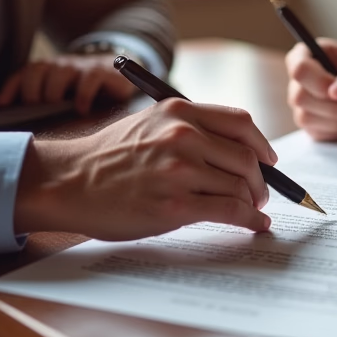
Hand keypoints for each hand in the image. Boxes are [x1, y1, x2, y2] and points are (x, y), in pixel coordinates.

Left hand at [0, 54, 135, 114]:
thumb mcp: (60, 95)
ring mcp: (80, 67)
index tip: (1, 104)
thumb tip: (15, 119)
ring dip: (54, 92)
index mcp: (46, 70)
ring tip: (57, 108)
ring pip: (60, 73)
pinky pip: (89, 79)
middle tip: (36, 108)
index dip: (11, 88)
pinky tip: (82, 110)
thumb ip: (41, 102)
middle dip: (32, 91)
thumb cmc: (81, 91)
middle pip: (37, 70)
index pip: (23, 74)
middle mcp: (60, 65)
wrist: (115, 75)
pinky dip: (83, 96)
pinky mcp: (100, 71)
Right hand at [13, 98, 275, 238]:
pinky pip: (230, 211)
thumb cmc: (108, 157)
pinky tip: (255, 224)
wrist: (68, 181)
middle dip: (261, 180)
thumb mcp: (149, 123)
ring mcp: (179, 171)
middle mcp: (183, 136)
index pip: (241, 123)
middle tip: (261, 193)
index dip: (262, 145)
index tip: (268, 160)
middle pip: (247, 158)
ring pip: (240, 186)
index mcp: (179, 112)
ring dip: (253, 202)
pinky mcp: (175, 205)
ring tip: (253, 210)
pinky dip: (250, 220)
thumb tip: (235, 149)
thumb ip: (188, 128)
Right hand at [285, 38, 336, 140]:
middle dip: (333, 108)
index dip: (317, 82)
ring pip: (306, 118)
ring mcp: (304, 103)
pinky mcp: (312, 124)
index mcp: (313, 53)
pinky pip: (317, 133)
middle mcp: (303, 78)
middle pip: (299, 97)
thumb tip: (333, 92)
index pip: (299, 67)